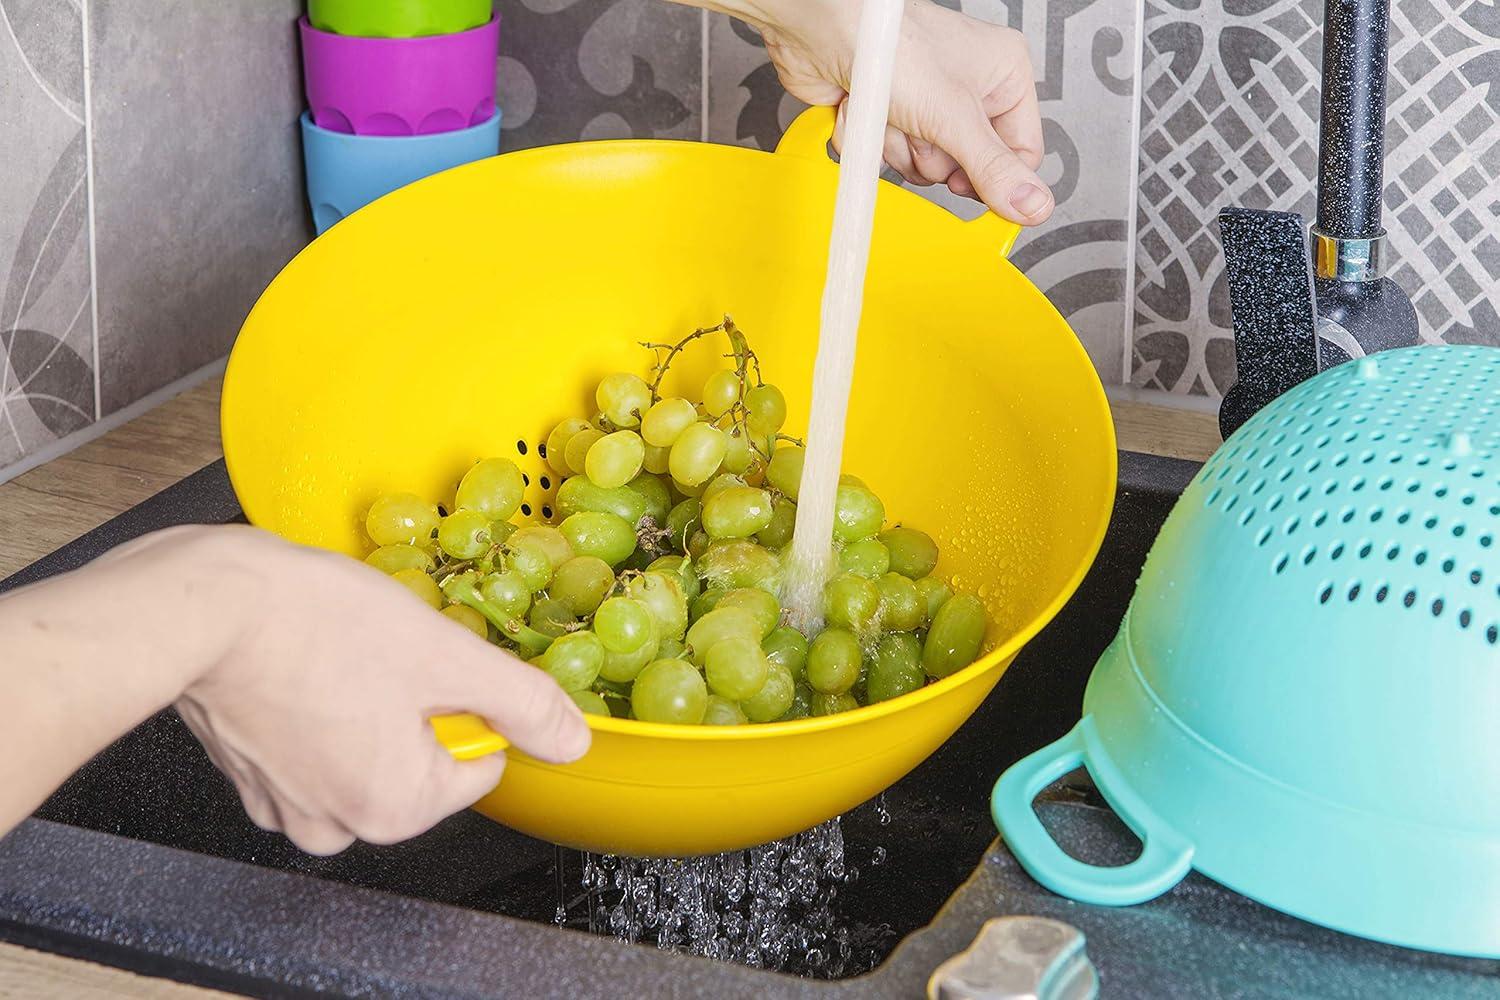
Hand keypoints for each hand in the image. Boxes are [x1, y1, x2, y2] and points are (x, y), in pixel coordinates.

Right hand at [169, 526, 589, 854]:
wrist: (202, 603)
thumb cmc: (318, 625)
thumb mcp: (448, 657)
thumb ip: (523, 704)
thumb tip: (571, 742)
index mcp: (394, 809)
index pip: (480, 761)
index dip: (464, 700)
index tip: (426, 664)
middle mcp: (336, 824)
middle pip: (423, 758)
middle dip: (414, 703)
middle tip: (379, 655)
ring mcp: (285, 803)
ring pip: (370, 746)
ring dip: (368, 701)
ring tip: (337, 656)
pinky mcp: (249, 772)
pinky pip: (317, 742)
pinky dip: (320, 704)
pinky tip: (304, 665)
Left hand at [682, 0, 1050, 223]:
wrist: (823, 30)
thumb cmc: (891, 46)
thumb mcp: (954, 117)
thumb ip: (993, 168)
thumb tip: (1035, 207)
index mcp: (1004, 75)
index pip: (1021, 152)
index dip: (994, 178)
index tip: (968, 186)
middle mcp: (968, 90)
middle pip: (966, 165)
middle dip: (934, 154)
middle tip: (922, 124)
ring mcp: (928, 104)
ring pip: (924, 164)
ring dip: (899, 146)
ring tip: (891, 111)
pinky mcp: (891, 116)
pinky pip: (890, 156)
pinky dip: (872, 140)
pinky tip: (867, 110)